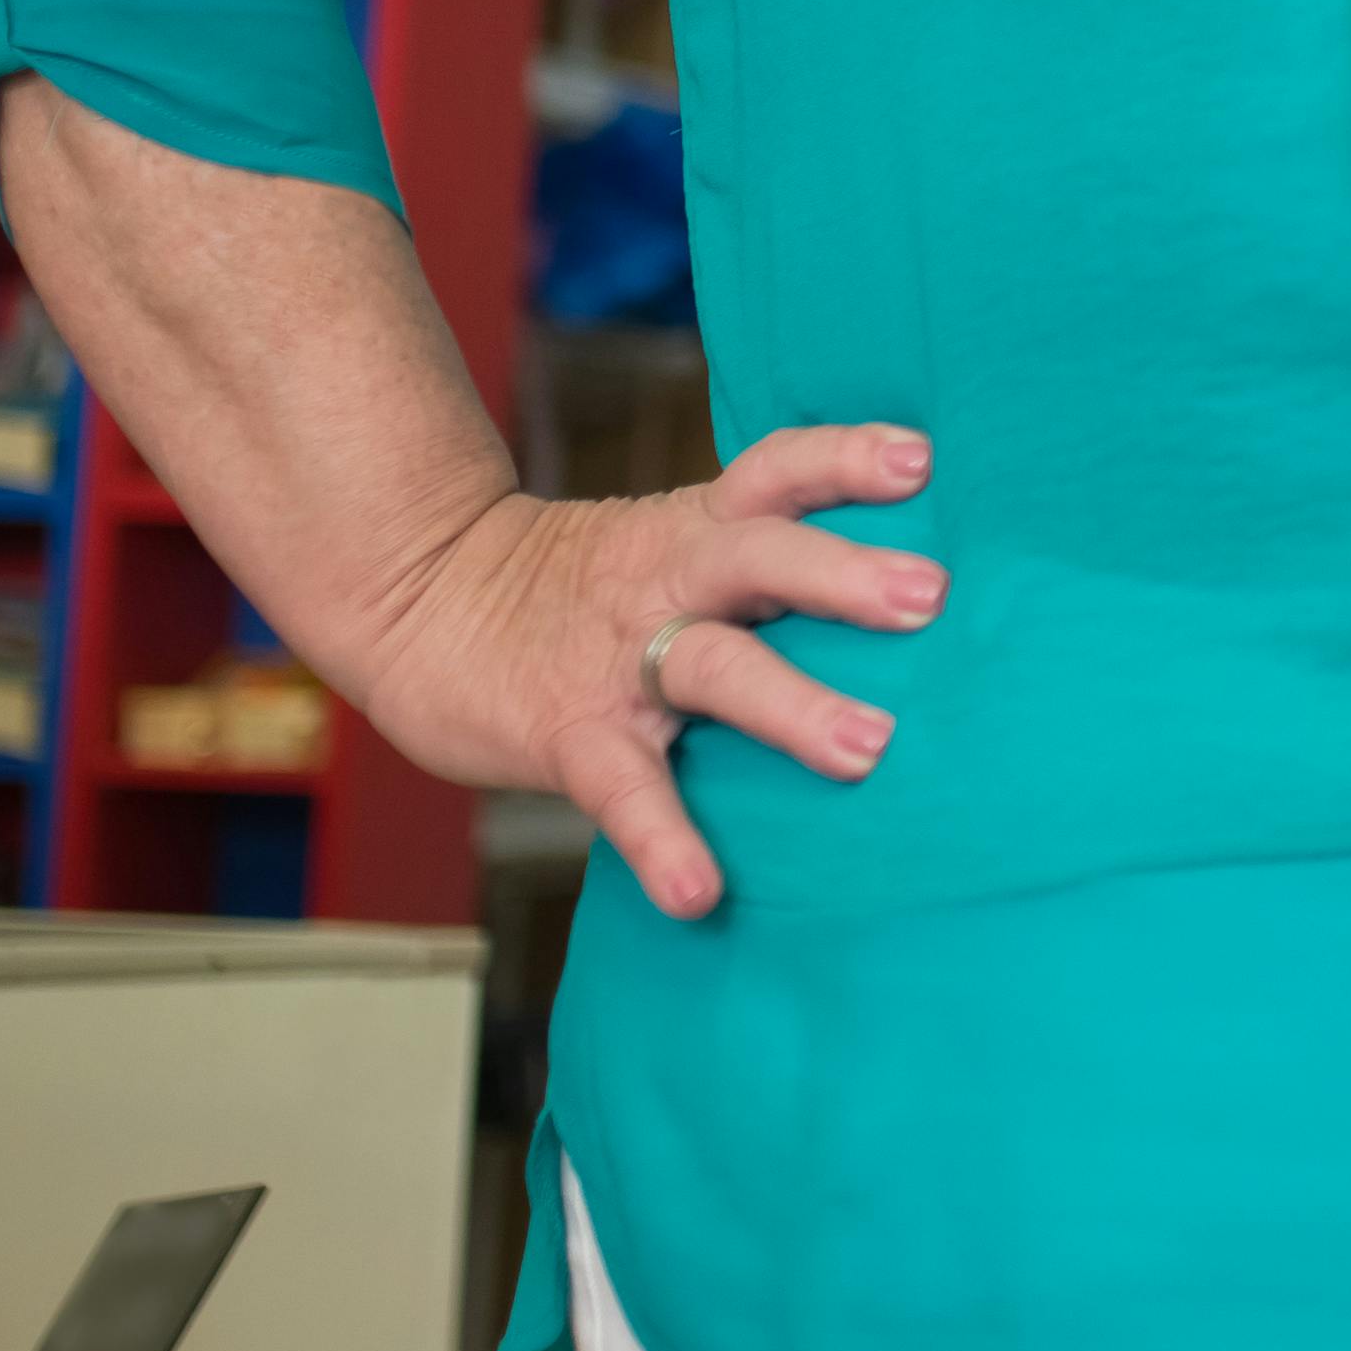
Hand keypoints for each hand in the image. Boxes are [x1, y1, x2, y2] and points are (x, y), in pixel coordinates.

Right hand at [356, 422, 947, 919]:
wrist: (420, 605)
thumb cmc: (585, 584)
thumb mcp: (672, 540)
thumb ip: (765, 555)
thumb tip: (914, 590)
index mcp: (699, 528)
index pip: (776, 472)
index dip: (844, 460)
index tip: (921, 461)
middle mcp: (670, 580)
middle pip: (760, 556)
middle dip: (843, 573)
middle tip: (929, 594)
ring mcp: (621, 659)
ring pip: (712, 666)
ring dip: (790, 705)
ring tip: (867, 749)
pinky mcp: (571, 735)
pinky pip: (621, 788)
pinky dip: (661, 837)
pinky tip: (697, 890)